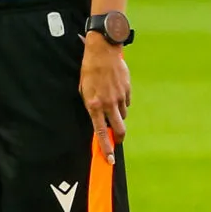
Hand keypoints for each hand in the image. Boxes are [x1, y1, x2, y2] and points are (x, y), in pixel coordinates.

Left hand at [79, 33, 130, 162]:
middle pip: (119, 129)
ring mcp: (119, 98)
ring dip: (119, 116)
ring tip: (111, 105)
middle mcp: (108, 104)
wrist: (103, 52)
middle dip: (119, 138)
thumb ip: (90, 105)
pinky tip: (116, 92)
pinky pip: (126, 103)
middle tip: (117, 140)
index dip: (105, 147)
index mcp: (93, 105)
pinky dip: (122, 102)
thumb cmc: (89, 70)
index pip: (100, 132)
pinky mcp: (127, 91)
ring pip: (123, 115)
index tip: (109, 159)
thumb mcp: (83, 89)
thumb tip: (98, 119)